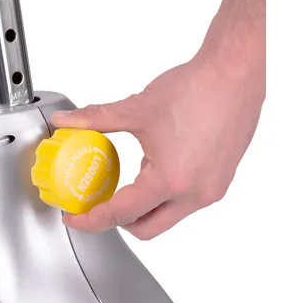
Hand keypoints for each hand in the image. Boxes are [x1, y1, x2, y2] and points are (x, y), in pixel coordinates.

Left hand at [50, 55, 264, 239]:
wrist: (236, 74)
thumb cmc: (196, 89)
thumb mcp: (136, 109)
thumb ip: (95, 118)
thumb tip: (66, 120)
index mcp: (169, 180)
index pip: (122, 214)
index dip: (92, 220)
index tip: (76, 218)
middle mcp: (194, 193)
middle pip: (146, 229)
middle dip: (117, 223)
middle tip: (97, 206)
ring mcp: (210, 190)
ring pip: (167, 218)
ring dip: (143, 209)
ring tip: (124, 186)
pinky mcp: (220, 182)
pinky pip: (184, 203)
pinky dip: (163, 197)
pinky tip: (153, 171)